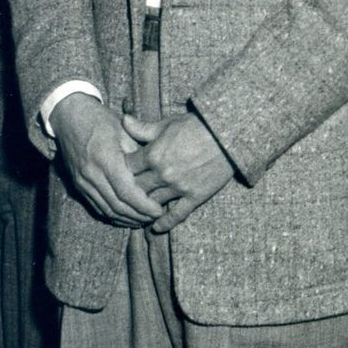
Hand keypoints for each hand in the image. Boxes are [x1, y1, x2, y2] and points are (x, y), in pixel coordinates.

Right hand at [52, 94, 164, 226]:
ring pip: (107, 210)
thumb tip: (156, 175)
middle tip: (156, 217)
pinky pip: (97, 207)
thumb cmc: (101, 120)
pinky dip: (113, 216)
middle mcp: (91, 174)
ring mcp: (82, 181)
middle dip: (138, 216)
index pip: (126, 191)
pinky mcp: (78, 185)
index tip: (160, 210)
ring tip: (145, 220)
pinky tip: (127, 217)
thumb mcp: (124, 130)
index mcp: (105, 158)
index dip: (144, 205)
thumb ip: (139, 154)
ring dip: (127, 219)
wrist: (70, 117)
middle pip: (117, 205)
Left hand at [124, 109, 235, 230]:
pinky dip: (165, 223)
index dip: (121, 170)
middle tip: (125, 194)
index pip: (126, 168)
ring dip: (143, 208)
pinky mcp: (194, 196)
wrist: (227, 135)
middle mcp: (162, 174)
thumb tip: (123, 119)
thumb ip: (143, 127)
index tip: (120, 173)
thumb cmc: (196, 125)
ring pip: (152, 203)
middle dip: (129, 190)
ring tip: (137, 211)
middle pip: (136, 189)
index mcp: (153, 154)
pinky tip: (156, 227)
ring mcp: (178, 187)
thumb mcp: (167, 123)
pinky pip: (177, 215)